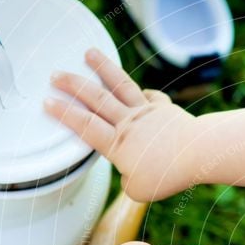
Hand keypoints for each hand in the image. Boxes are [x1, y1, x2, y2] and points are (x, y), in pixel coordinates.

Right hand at [45, 48, 195, 201]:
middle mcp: (128, 123)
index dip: (64, 114)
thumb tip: (131, 172)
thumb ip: (128, 181)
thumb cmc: (168, 175)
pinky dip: (144, 94)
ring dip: (103, 68)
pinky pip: (151, 98)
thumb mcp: (138, 190)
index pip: (84, 126)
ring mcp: (146, 112)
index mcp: (117, 145)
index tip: (47, 102)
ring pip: (120, 86)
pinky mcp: (163, 109)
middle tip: (55, 74)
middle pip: (96, 99)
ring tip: (89, 53)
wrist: (197, 154)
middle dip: (73, 85)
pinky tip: (140, 92)